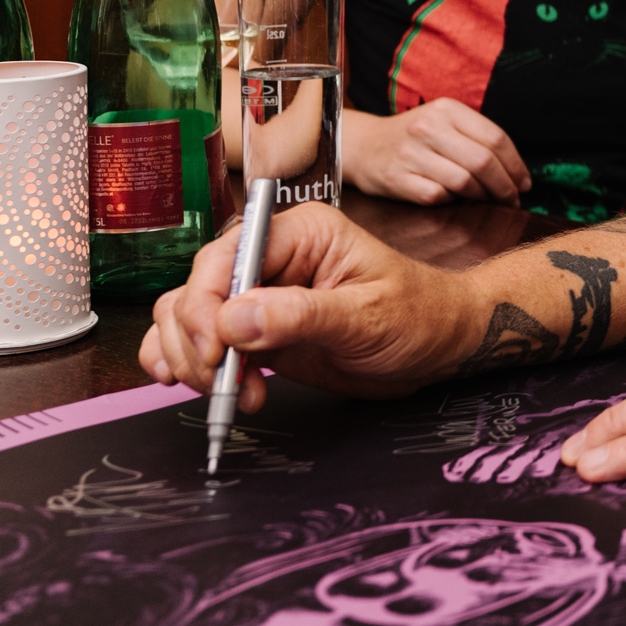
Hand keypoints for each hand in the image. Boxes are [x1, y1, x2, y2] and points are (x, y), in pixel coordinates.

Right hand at [139, 202, 474, 407]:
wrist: (439, 344)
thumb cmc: (419, 315)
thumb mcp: (367, 316)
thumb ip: (301, 316)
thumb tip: (236, 320)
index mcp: (300, 232)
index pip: (225, 258)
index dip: (206, 307)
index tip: (217, 351)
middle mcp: (271, 257)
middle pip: (196, 289)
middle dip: (199, 342)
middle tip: (227, 383)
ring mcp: (258, 295)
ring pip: (186, 317)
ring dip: (193, 360)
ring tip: (234, 393)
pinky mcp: (255, 330)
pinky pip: (200, 341)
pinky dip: (187, 363)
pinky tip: (198, 386)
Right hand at [341, 98, 531, 204]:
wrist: (362, 146)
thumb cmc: (414, 138)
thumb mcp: (444, 122)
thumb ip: (477, 138)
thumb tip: (517, 174)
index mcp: (447, 109)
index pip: (495, 138)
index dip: (516, 165)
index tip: (525, 184)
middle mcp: (428, 127)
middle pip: (483, 162)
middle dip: (505, 186)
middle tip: (513, 200)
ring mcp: (410, 153)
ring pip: (464, 182)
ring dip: (483, 197)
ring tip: (489, 202)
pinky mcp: (396, 178)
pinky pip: (437, 196)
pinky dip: (452, 202)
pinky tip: (456, 202)